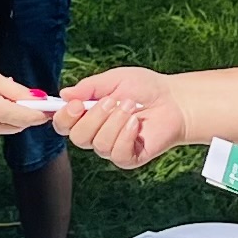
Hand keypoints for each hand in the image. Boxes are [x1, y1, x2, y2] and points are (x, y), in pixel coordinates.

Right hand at [0, 65, 51, 139]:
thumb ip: (14, 89)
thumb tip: (36, 97)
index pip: (29, 117)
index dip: (43, 111)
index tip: (53, 104)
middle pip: (20, 125)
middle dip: (28, 112)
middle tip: (30, 95)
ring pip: (7, 127)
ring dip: (13, 114)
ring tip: (2, 93)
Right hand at [52, 66, 184, 165]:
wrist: (175, 101)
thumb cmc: (145, 88)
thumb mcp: (114, 79)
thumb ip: (89, 87)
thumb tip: (64, 94)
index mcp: (87, 115)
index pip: (63, 124)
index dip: (63, 116)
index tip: (74, 104)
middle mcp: (96, 134)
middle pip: (77, 137)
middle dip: (93, 117)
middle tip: (111, 101)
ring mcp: (112, 148)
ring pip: (99, 144)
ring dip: (115, 122)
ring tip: (130, 106)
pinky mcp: (128, 158)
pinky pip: (117, 153)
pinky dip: (126, 135)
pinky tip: (137, 123)